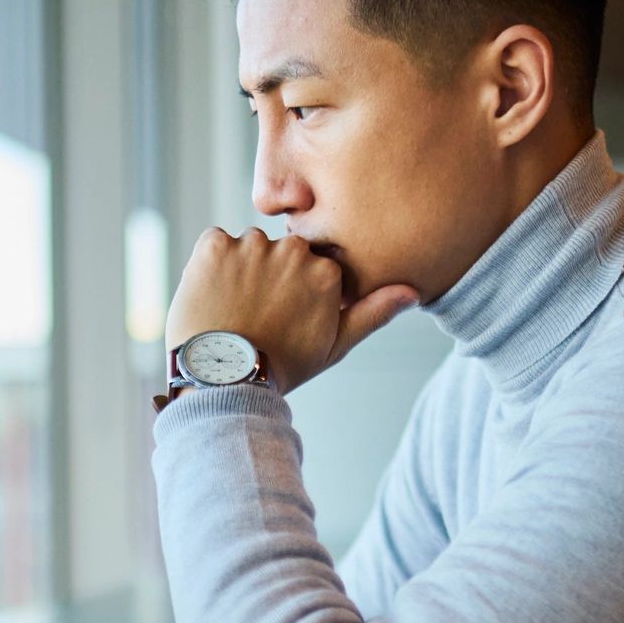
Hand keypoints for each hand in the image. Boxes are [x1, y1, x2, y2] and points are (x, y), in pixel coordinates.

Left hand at [166, 227, 418, 394]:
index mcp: (326, 271)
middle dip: (270, 274)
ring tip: (233, 308)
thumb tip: (412, 291)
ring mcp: (251, 246)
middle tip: (256, 313)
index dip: (295, 289)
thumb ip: (372, 313)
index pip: (311, 264)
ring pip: (248, 246)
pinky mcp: (214, 245)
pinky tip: (213, 296)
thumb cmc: (282, 366)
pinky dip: (211, 264)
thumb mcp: (335, 345)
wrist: (225, 381)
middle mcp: (293, 250)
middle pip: (281, 251)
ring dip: (240, 268)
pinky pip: (214, 242)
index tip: (282, 315)